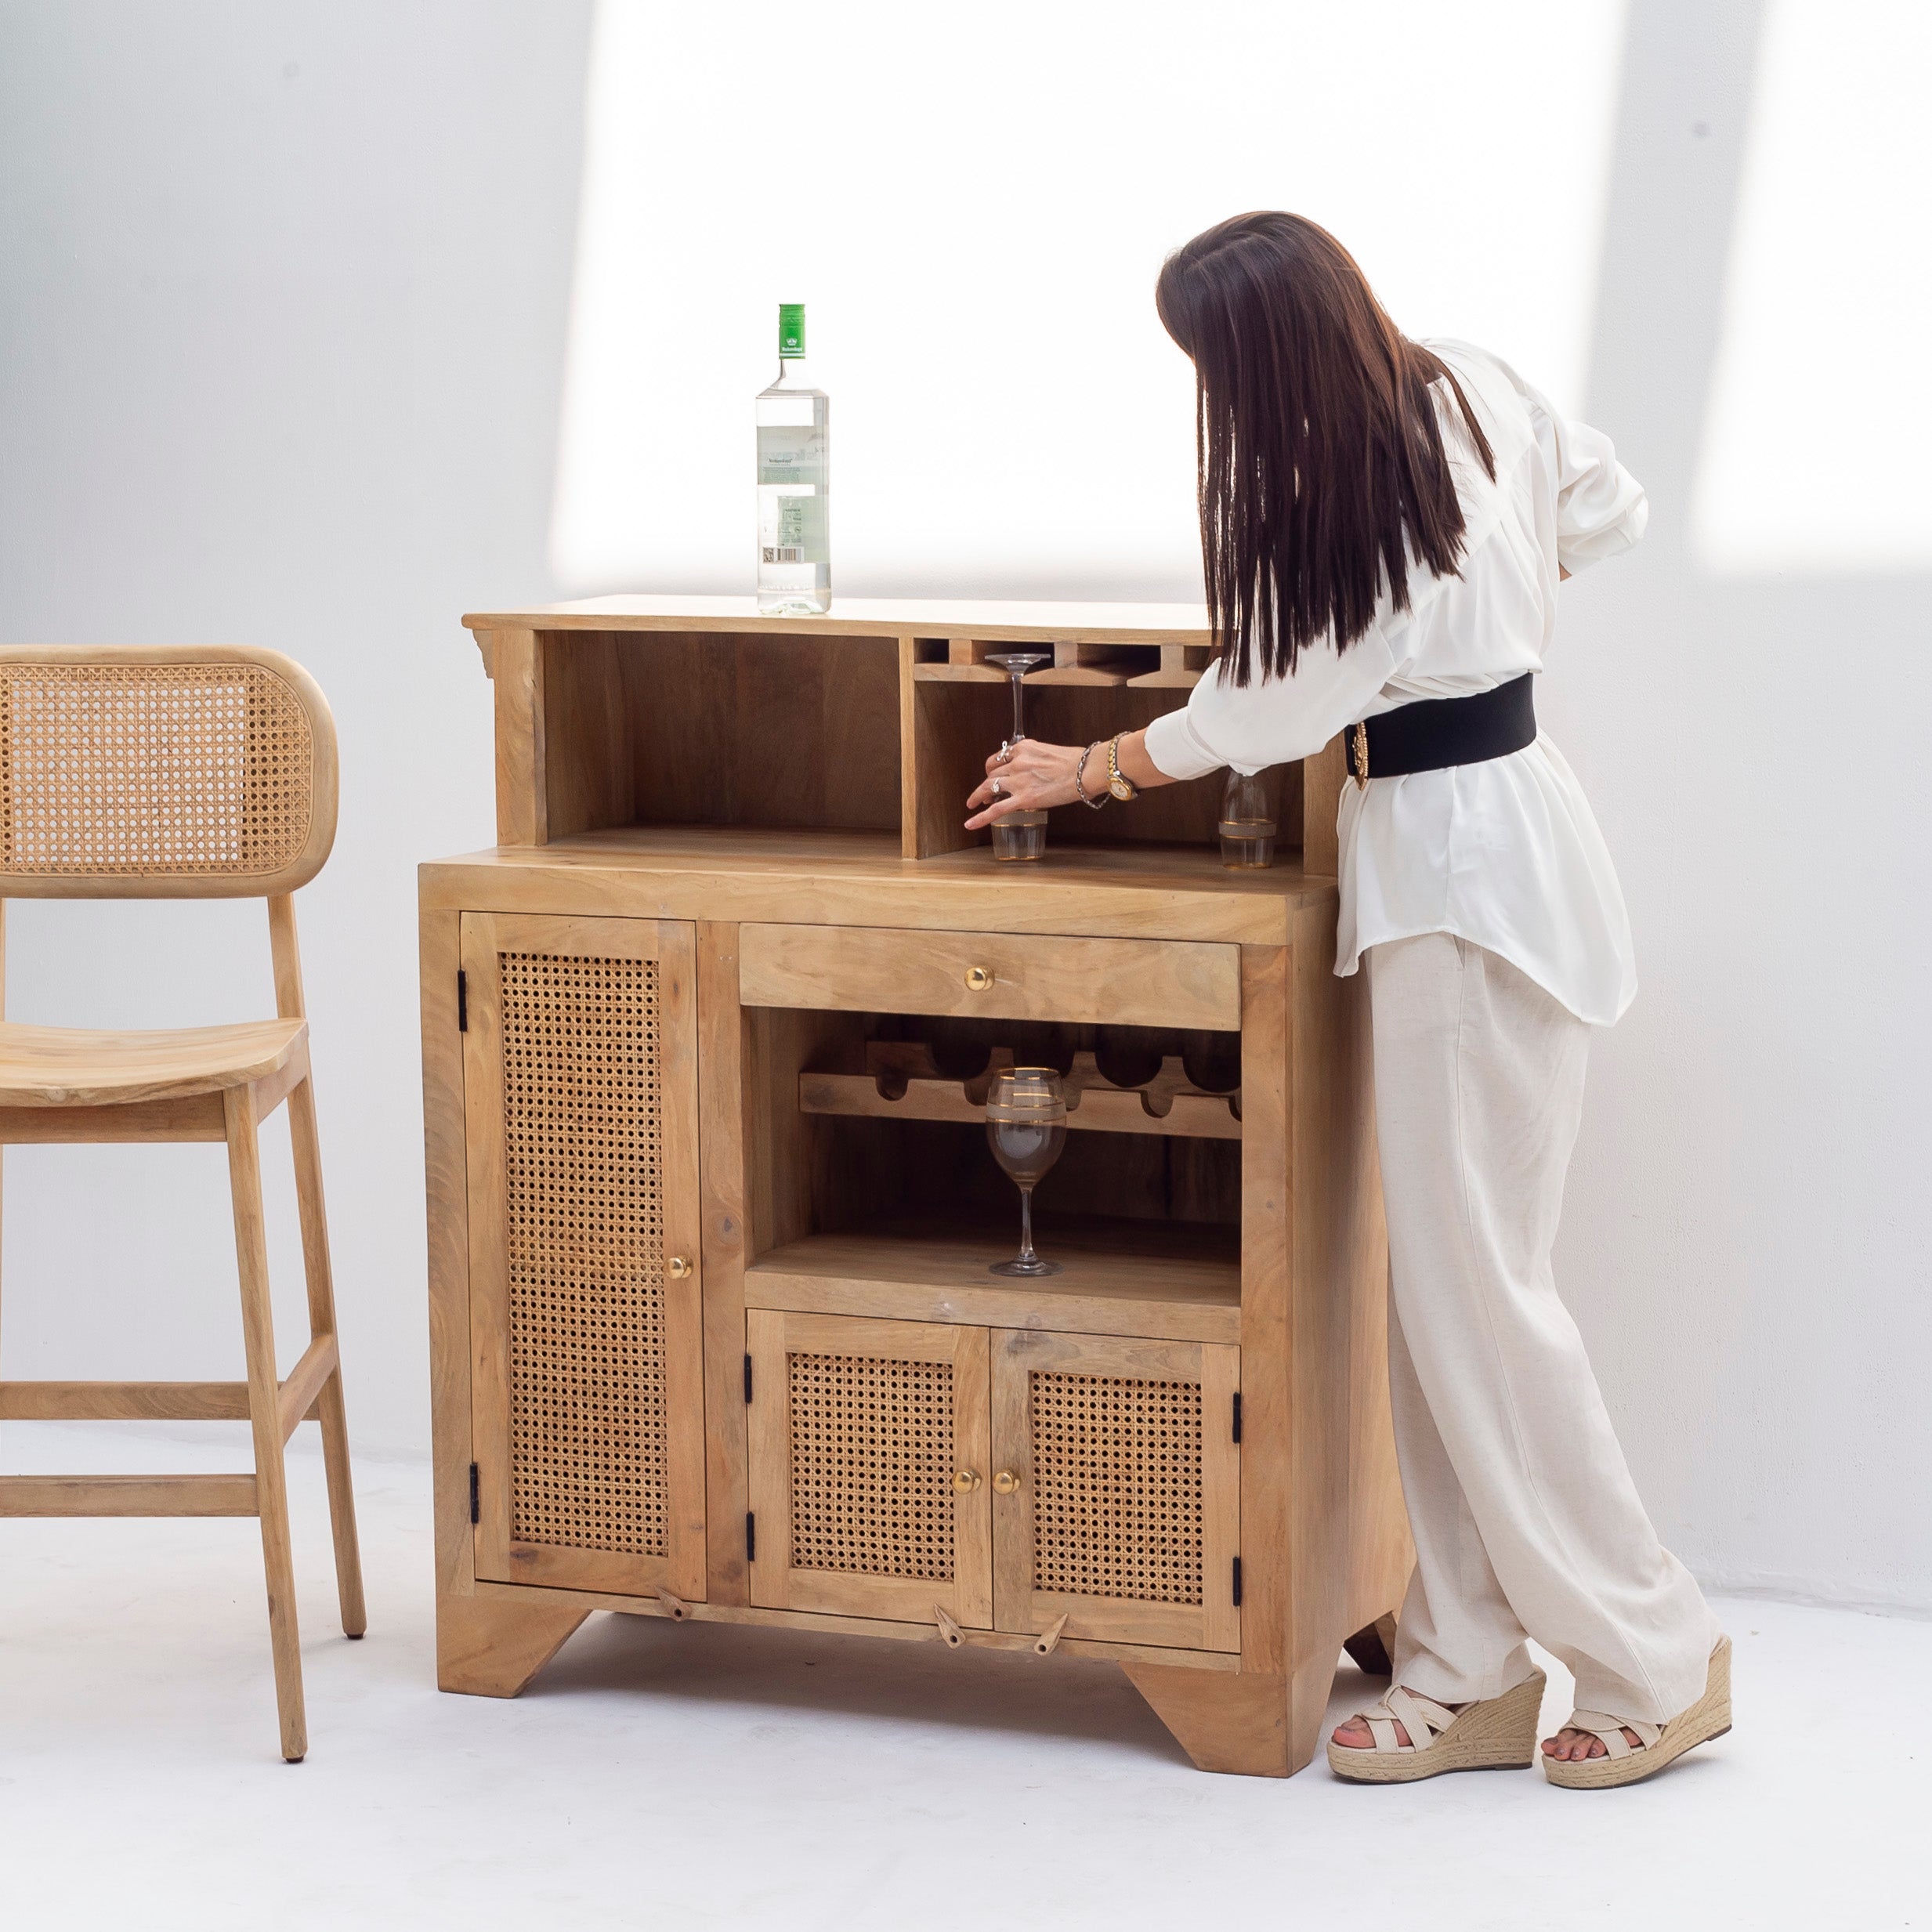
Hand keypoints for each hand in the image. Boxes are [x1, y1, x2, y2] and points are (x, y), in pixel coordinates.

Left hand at [965, 740, 1093, 828]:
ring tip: (973, 804)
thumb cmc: (1077, 761)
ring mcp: (1018, 781)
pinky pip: (996, 809)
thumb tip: (1035, 770)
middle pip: (992, 773)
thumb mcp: (1050, 751)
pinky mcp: (1023, 799)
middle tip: (983, 793)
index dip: (994, 768)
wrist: (1086, 770)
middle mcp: (1017, 762)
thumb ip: (1036, 759)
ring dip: (978, 796)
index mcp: (1024, 748)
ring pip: (988, 788)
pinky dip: (980, 818)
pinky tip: (970, 823)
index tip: (993, 774)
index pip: (1001, 757)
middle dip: (986, 783)